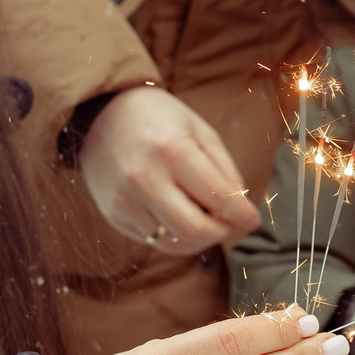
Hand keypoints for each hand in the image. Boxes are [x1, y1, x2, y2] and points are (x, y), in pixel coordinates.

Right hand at [80, 86, 261, 253]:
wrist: (102, 113)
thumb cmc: (159, 119)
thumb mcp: (199, 131)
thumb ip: (224, 170)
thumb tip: (241, 210)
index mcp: (171, 150)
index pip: (217, 198)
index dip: (241, 214)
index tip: (252, 220)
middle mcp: (144, 178)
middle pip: (195, 230)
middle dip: (220, 231)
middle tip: (228, 221)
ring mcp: (124, 199)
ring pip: (173, 241)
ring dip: (197, 236)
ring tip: (204, 218)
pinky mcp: (113, 214)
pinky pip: (152, 239)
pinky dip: (172, 234)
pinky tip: (176, 214)